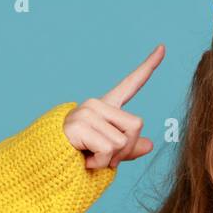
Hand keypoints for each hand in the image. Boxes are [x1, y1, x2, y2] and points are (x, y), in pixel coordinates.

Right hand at [64, 43, 165, 169]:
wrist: (50, 164)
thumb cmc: (78, 157)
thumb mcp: (109, 153)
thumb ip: (129, 149)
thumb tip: (150, 145)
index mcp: (106, 107)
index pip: (131, 85)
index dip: (148, 67)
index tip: (162, 48)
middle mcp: (97, 105)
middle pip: (137, 125)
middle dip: (127, 149)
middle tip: (106, 158)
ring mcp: (87, 113)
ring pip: (122, 142)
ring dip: (111, 159)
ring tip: (90, 158)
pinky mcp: (79, 125)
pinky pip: (107, 150)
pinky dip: (100, 163)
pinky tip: (84, 161)